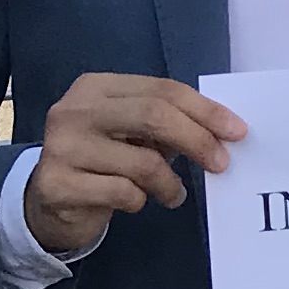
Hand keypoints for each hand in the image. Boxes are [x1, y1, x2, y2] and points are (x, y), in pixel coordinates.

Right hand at [25, 73, 248, 253]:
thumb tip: (226, 131)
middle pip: (154, 116)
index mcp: (96, 87)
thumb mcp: (134, 133)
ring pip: (142, 162)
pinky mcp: (56, 184)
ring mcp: (60, 146)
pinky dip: (141, 201)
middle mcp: (73, 110)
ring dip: (170, 183)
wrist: (50, 201)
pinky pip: (123, 193)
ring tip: (172, 193)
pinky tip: (137, 201)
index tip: (238, 132)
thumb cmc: (105, 160)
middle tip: (221, 164)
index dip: (206, 110)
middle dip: (198, 140)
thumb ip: (170, 123)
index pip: (163, 90)